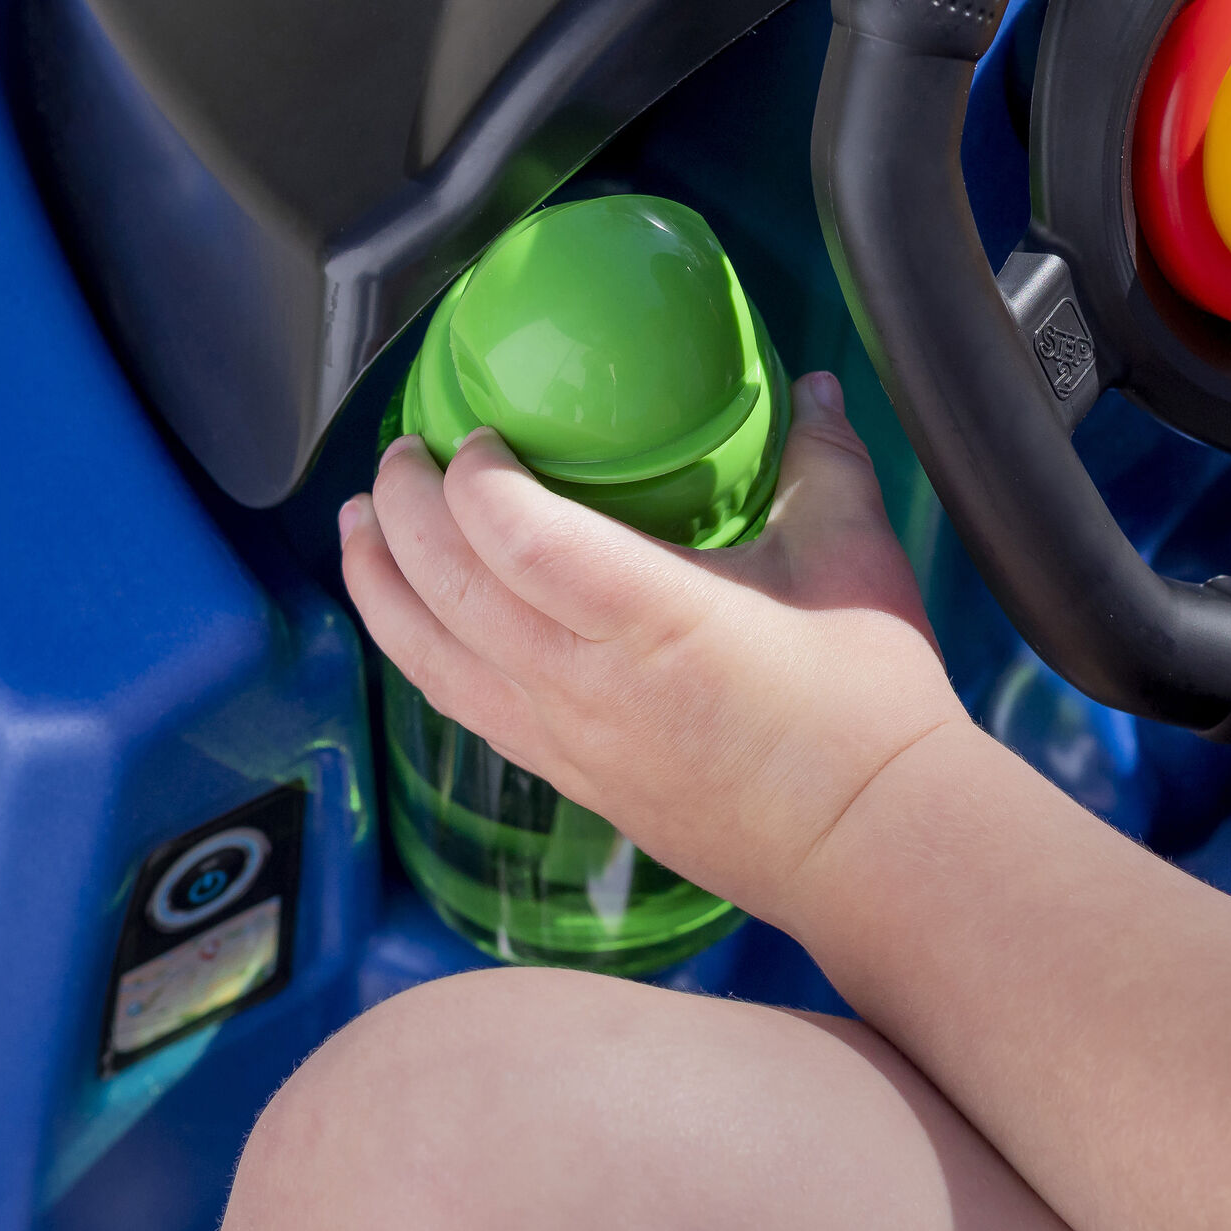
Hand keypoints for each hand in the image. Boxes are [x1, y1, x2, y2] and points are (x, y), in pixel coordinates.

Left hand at [339, 372, 965, 927]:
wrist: (872, 847)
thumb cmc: (869, 709)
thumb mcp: (857, 558)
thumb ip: (823, 460)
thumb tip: (817, 384)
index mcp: (651, 616)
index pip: (511, 534)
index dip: (473, 475)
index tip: (483, 433)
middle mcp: (585, 683)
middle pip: (446, 587)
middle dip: (402, 510)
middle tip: (400, 454)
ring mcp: (565, 740)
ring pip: (428, 657)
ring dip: (380, 583)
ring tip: (358, 525)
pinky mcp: (567, 777)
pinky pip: (460, 705)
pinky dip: (417, 650)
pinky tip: (411, 619)